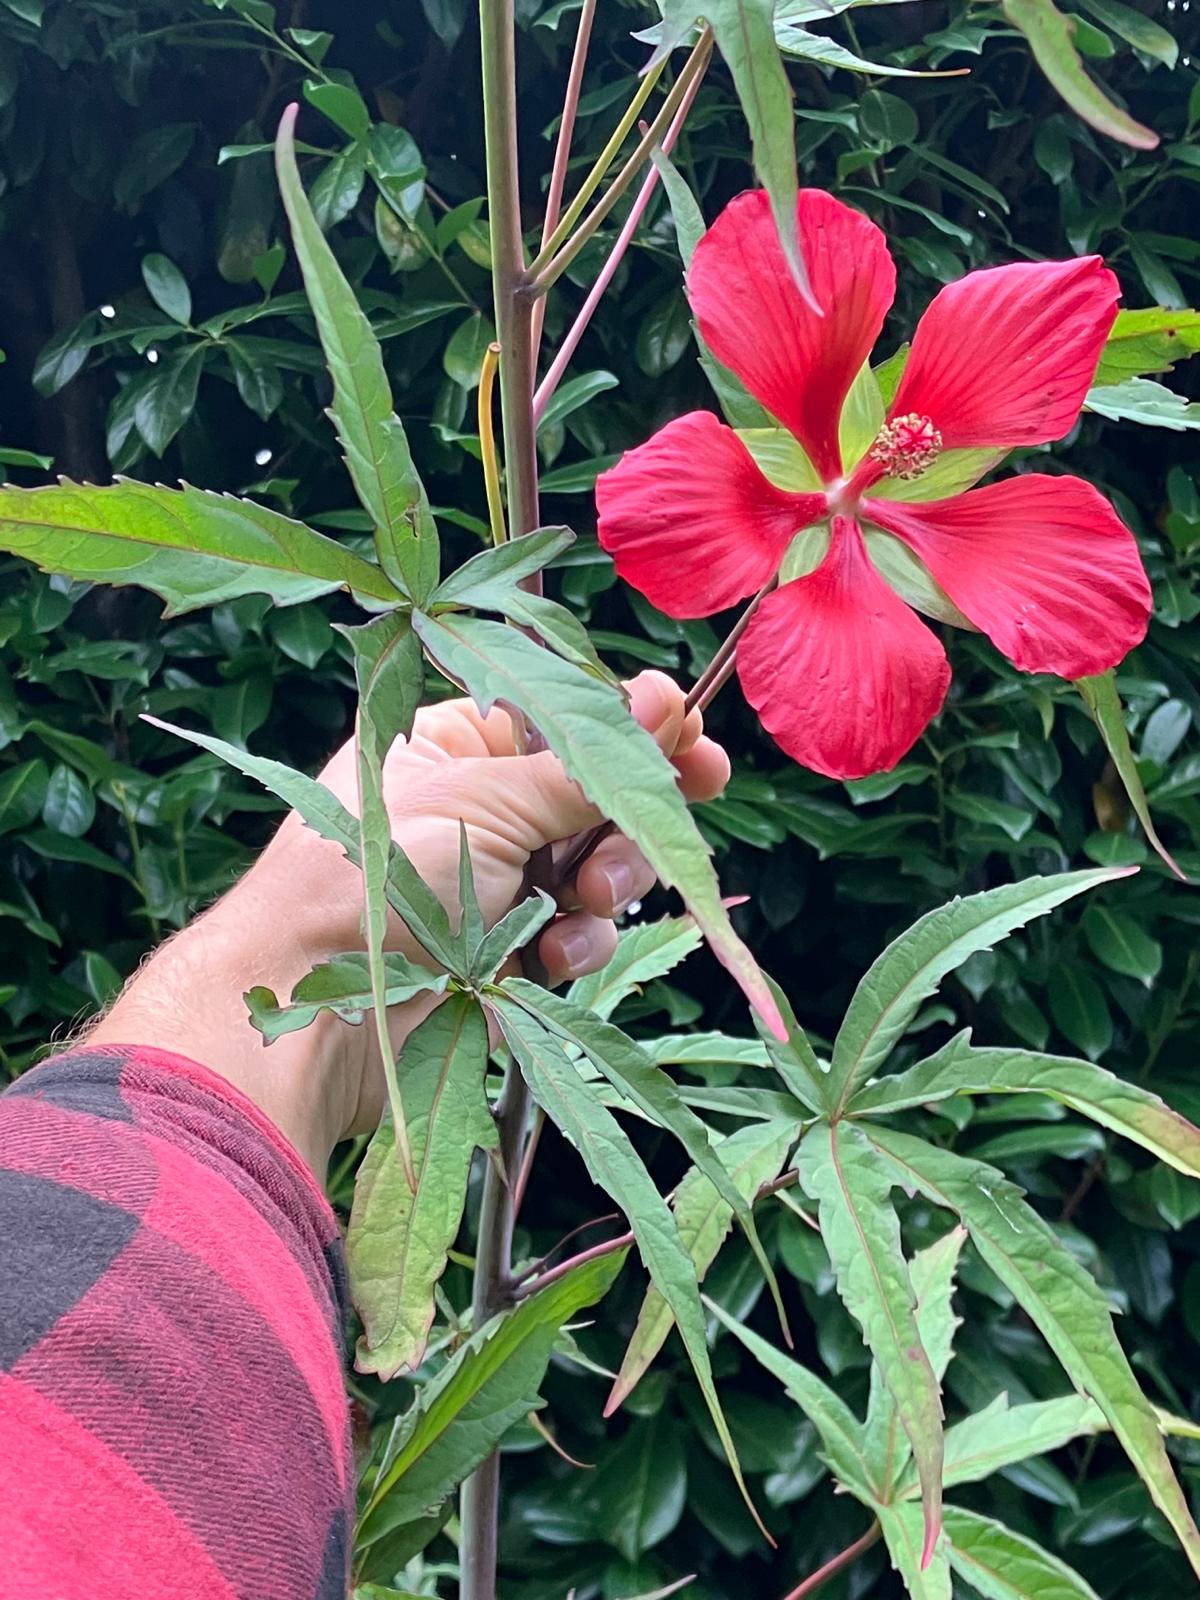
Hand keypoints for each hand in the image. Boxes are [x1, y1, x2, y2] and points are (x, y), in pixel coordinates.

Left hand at [89, 672, 729, 1171]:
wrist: (314, 1010)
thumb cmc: (373, 878)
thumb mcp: (487, 801)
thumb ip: (584, 765)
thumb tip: (660, 701)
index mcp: (452, 742)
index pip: (561, 717)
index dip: (629, 725)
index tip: (691, 731)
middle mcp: (475, 806)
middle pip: (592, 792)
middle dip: (631, 809)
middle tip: (696, 792)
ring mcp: (491, 882)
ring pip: (595, 867)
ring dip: (608, 880)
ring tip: (588, 897)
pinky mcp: (504, 953)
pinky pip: (574, 935)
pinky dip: (575, 944)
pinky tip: (551, 956)